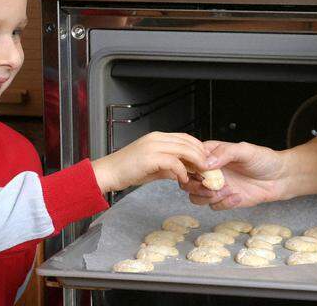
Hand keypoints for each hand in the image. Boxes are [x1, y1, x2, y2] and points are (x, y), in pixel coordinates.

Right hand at [91, 132, 208, 192]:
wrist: (107, 173)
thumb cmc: (127, 170)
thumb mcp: (152, 166)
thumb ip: (169, 166)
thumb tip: (184, 172)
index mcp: (157, 137)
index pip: (185, 137)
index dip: (198, 147)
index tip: (206, 159)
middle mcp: (156, 138)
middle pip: (187, 142)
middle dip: (201, 155)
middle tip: (208, 167)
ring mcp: (153, 146)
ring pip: (184, 150)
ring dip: (195, 162)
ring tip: (200, 173)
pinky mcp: (150, 157)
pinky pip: (174, 162)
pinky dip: (182, 171)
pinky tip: (183, 179)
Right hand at [180, 141, 287, 209]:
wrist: (281, 178)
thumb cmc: (264, 160)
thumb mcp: (245, 150)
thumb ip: (225, 153)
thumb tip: (207, 162)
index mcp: (212, 154)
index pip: (190, 160)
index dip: (190, 167)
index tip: (200, 171)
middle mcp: (211, 171)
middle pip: (187, 182)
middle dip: (195, 186)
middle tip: (210, 186)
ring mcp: (217, 186)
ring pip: (197, 197)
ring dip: (208, 197)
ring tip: (225, 191)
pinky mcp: (225, 200)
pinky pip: (215, 206)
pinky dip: (224, 203)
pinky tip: (238, 196)